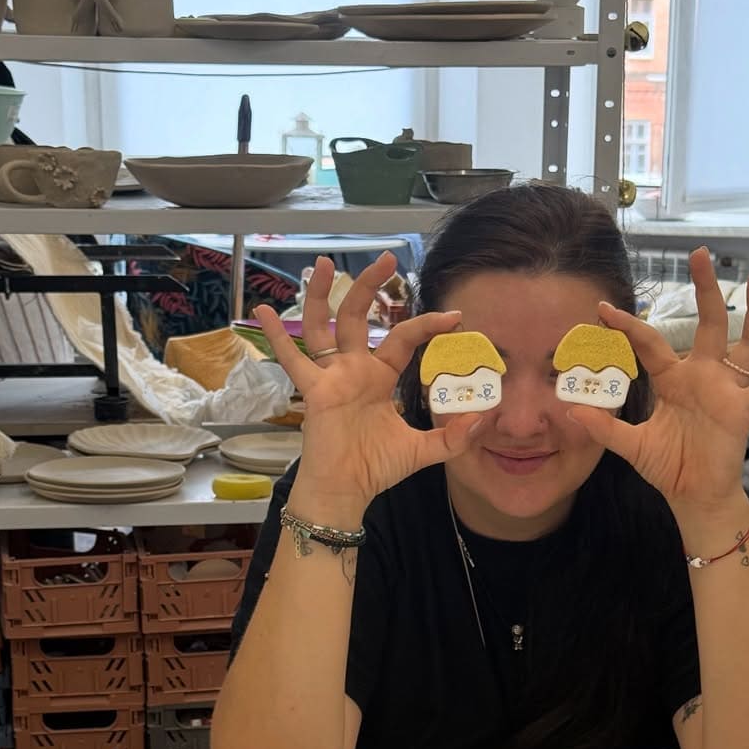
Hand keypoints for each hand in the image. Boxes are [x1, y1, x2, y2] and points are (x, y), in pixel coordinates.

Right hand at [249, 252, 480, 509]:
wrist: (346, 491)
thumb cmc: (376, 468)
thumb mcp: (425, 450)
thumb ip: (455, 436)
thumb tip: (486, 417)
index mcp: (379, 377)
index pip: (403, 338)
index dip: (427, 325)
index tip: (454, 318)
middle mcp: (354, 369)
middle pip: (359, 316)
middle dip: (370, 286)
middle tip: (386, 257)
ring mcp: (332, 377)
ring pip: (323, 326)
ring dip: (322, 295)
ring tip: (324, 263)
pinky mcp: (314, 391)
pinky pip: (292, 359)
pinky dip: (274, 336)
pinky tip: (262, 310)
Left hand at [568, 247, 748, 509]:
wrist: (693, 495)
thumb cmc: (668, 466)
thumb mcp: (631, 445)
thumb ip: (605, 427)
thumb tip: (573, 410)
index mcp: (672, 380)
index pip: (649, 343)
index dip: (626, 327)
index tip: (601, 308)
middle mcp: (702, 376)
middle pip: (706, 323)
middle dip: (703, 289)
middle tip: (699, 253)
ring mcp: (726, 390)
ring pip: (745, 342)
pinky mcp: (744, 410)